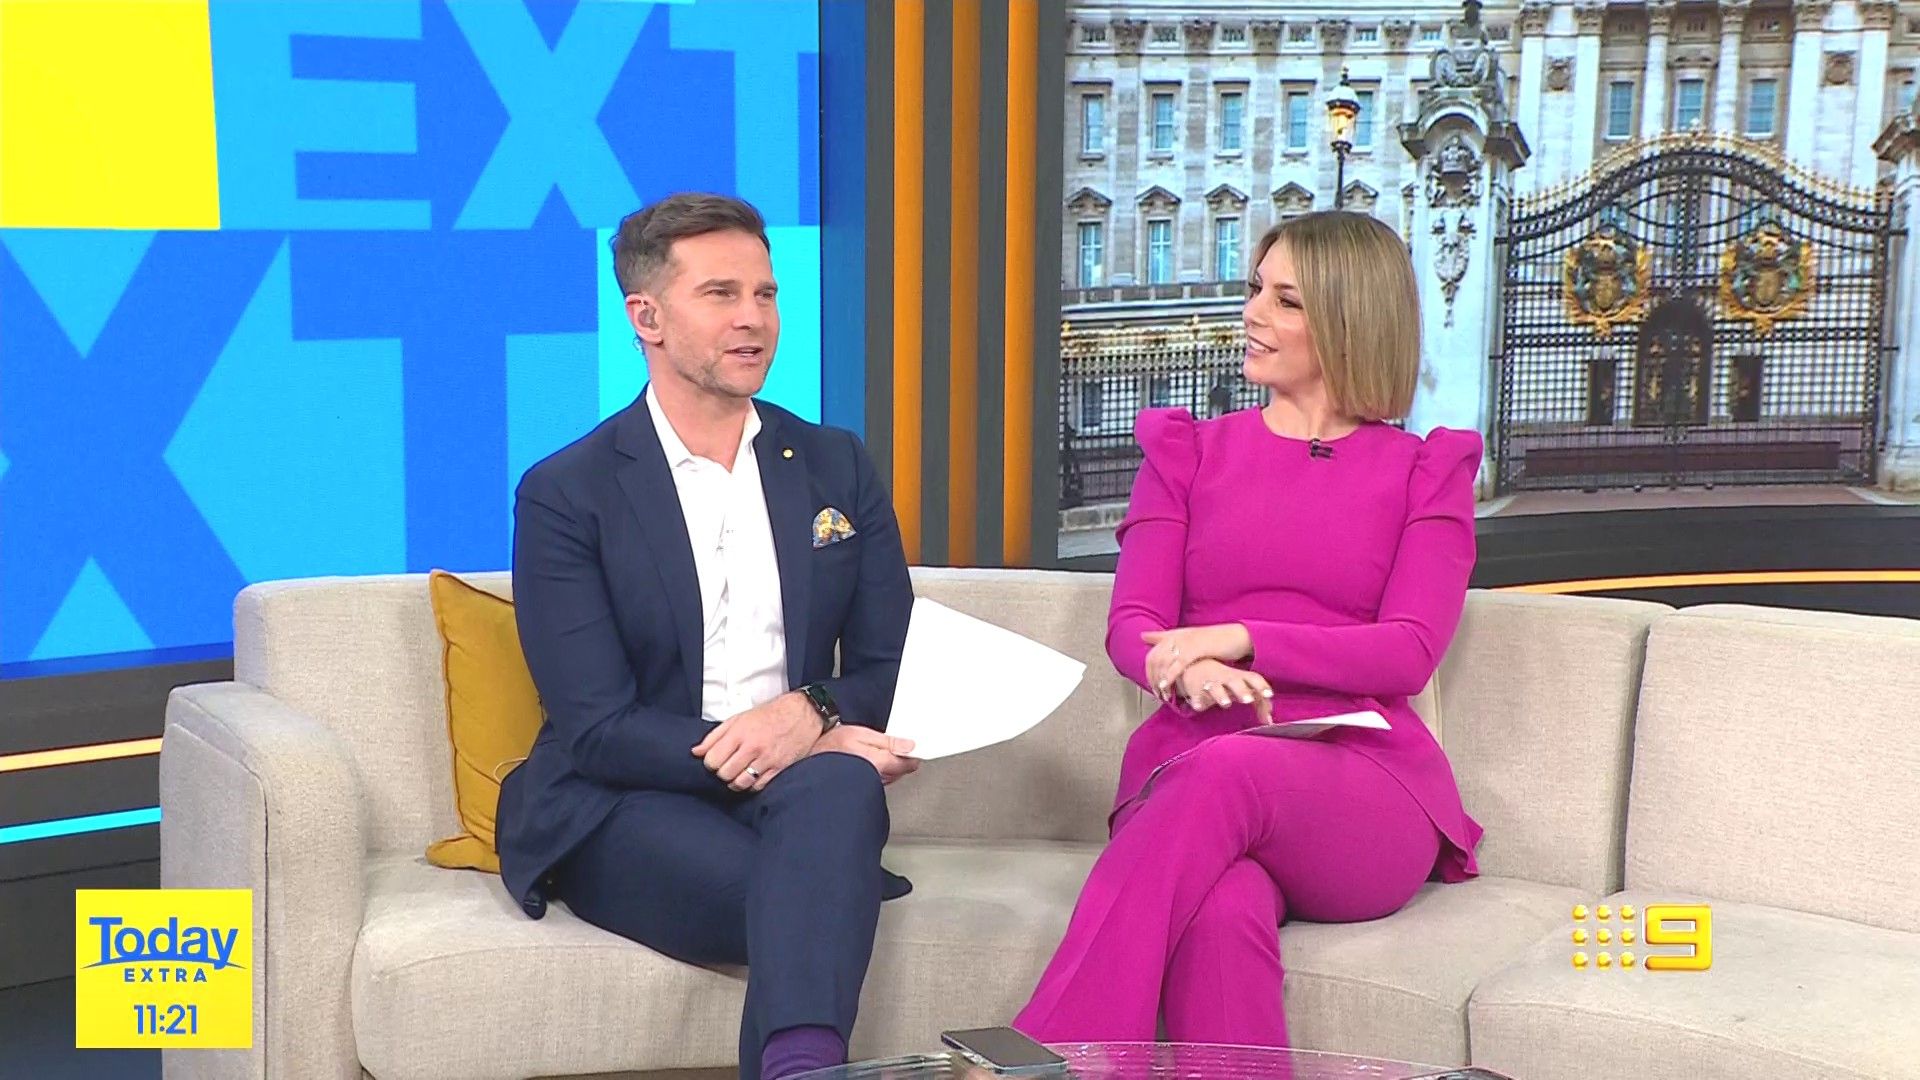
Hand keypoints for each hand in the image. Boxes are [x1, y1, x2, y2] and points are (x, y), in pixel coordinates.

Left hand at [691, 692, 822, 791]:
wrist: (802, 714)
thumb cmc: (770, 714)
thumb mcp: (739, 718)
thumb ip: (715, 736)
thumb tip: (696, 752)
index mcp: (739, 732)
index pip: (712, 760)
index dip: (710, 763)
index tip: (715, 761)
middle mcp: (752, 747)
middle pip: (724, 774)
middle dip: (722, 773)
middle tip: (727, 767)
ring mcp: (766, 759)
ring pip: (740, 783)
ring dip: (735, 782)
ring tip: (738, 774)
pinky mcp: (779, 768)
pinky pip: (758, 786)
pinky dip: (751, 785)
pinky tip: (752, 777)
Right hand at [811, 725, 920, 785]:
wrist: (810, 762)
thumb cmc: (831, 747)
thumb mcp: (861, 734)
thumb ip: (888, 742)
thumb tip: (909, 746)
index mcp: (880, 764)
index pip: (909, 764)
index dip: (913, 754)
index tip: (913, 746)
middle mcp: (878, 778)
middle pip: (901, 770)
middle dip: (902, 758)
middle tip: (897, 745)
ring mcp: (871, 784)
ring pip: (891, 775)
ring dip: (891, 765)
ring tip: (880, 751)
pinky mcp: (863, 786)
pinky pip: (880, 779)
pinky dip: (880, 770)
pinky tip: (870, 761)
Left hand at [1142, 624, 1253, 700]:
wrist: (1236, 636)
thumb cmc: (1215, 640)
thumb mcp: (1191, 639)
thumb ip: (1169, 639)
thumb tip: (1144, 636)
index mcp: (1175, 635)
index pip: (1152, 654)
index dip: (1149, 672)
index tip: (1151, 686)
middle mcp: (1177, 637)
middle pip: (1154, 659)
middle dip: (1152, 678)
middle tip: (1156, 694)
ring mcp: (1185, 641)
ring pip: (1163, 662)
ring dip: (1159, 680)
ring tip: (1161, 694)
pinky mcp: (1196, 648)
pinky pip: (1178, 663)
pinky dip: (1170, 675)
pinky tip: (1166, 686)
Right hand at [1175, 660, 1272, 722]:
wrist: (1196, 666)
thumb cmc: (1227, 681)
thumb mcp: (1243, 688)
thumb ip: (1259, 703)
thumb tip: (1269, 722)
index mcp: (1240, 677)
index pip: (1253, 678)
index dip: (1261, 686)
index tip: (1269, 694)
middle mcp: (1226, 679)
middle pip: (1235, 682)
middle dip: (1242, 690)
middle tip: (1248, 699)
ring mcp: (1210, 683)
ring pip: (1215, 688)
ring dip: (1221, 695)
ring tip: (1226, 704)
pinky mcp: (1195, 689)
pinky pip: (1195, 695)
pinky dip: (1197, 700)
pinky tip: (1198, 707)